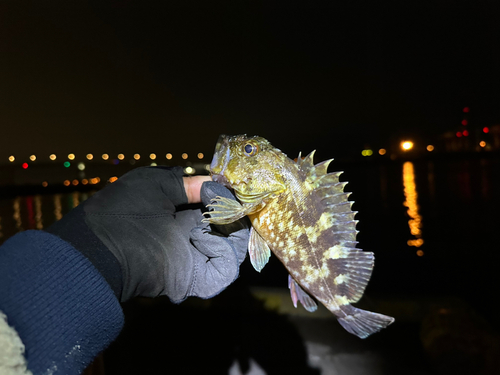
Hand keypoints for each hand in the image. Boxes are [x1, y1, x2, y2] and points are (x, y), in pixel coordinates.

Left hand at [47, 167, 249, 302]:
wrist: (103, 250)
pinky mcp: (197, 278)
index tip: (234, 187)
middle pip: (225, 226)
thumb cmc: (124, 210)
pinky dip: (229, 251)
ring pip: (231, 247)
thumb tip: (215, 182)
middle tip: (240, 203)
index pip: (210, 206)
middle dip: (235, 213)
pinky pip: (226, 268)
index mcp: (177, 214)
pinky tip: (213, 236)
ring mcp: (194, 258)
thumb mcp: (155, 184)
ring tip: (227, 217)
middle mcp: (188, 236)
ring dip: (234, 231)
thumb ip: (186, 184)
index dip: (224, 197)